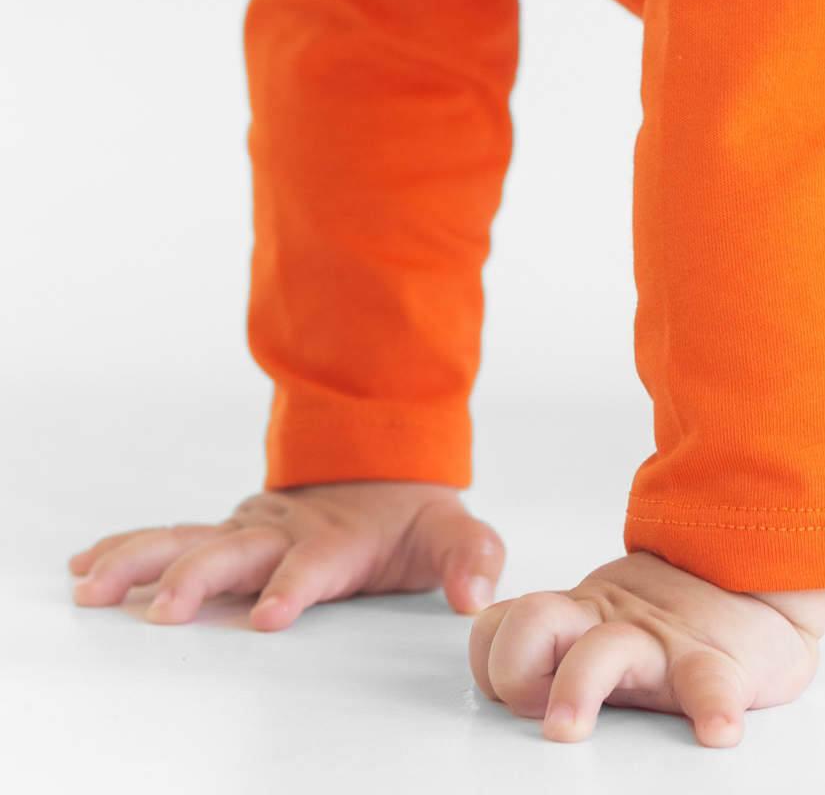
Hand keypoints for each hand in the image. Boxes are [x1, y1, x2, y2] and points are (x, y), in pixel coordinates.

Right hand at [67, 480, 505, 629]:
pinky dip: (125, 549)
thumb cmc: (413, 518)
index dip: (293, 587)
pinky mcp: (225, 535)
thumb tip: (475, 595)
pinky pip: (169, 538)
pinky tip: (85, 567)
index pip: (313, 565)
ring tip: (94, 587)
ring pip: (188, 541)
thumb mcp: (455, 532)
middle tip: (163, 611)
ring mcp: (249, 531)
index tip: (270, 616)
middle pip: (236, 554)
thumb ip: (472, 559)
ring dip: (141, 563)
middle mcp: (284, 534)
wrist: (382, 471)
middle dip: (199, 580)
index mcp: (338, 541)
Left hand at [467, 549, 824, 746]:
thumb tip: (506, 695)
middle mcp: (610, 628)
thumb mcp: (605, 621)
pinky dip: (713, 707)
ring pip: (604, 652)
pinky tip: (716, 730)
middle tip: (535, 709)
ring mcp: (661, 644)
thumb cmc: (672, 624)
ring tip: (569, 726)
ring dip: (578, 687)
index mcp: (579, 621)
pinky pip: (711, 685)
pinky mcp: (715, 663)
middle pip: (535, 624)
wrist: (759, 584)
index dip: (493, 657)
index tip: (510, 691)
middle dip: (517, 669)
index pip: (503, 624)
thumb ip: (556, 647)